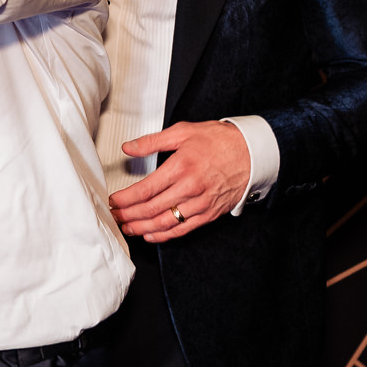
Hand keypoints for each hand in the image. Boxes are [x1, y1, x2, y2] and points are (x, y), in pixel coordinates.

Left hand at [108, 120, 251, 242]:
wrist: (252, 153)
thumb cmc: (219, 141)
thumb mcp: (183, 132)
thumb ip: (152, 141)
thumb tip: (129, 147)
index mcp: (181, 166)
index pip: (145, 189)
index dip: (126, 199)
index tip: (114, 201)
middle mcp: (190, 188)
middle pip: (151, 209)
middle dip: (129, 215)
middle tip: (115, 216)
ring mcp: (201, 203)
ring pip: (166, 222)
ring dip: (143, 228)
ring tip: (128, 228)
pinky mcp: (209, 213)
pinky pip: (183, 229)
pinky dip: (165, 235)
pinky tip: (151, 235)